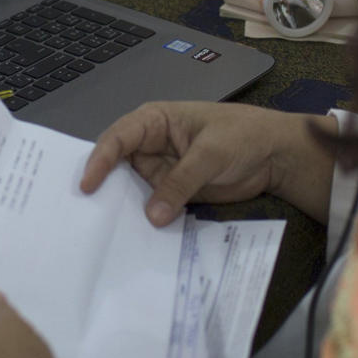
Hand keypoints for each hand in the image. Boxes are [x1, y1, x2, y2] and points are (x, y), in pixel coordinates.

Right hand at [80, 102, 333, 225]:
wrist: (275, 155)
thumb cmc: (243, 136)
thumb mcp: (210, 154)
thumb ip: (180, 183)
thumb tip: (152, 216)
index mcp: (155, 121)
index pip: (118, 138)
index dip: (100, 159)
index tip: (88, 185)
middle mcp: (150, 145)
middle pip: (116, 165)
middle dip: (102, 186)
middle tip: (82, 212)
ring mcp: (160, 170)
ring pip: (130, 190)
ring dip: (120, 207)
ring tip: (100, 231)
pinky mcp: (172, 192)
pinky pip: (151, 206)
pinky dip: (142, 220)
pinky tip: (131, 237)